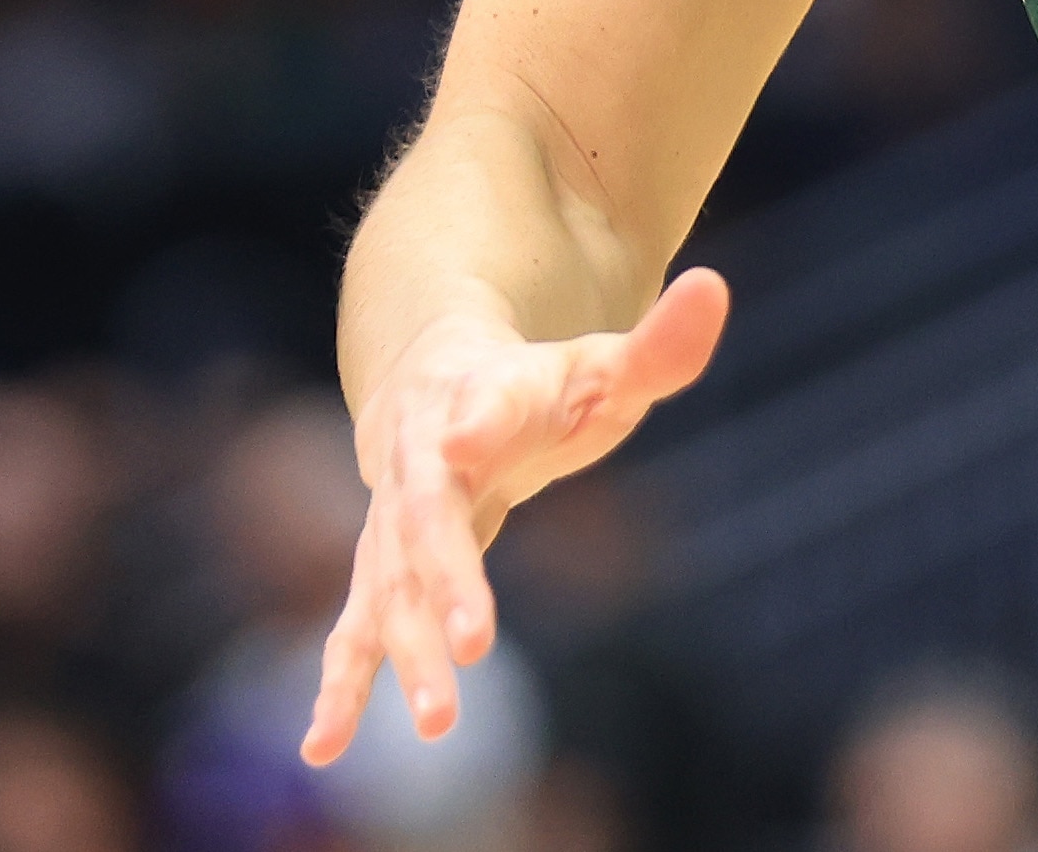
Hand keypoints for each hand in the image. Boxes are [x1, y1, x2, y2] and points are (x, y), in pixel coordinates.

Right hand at [300, 266, 729, 764]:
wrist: (436, 379)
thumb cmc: (538, 384)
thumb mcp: (605, 363)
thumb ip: (660, 344)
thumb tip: (714, 289)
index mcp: (480, 393)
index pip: (485, 406)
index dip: (481, 419)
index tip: (472, 435)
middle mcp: (422, 462)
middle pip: (429, 520)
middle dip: (449, 578)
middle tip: (476, 643)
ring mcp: (392, 522)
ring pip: (391, 588)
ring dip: (407, 653)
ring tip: (437, 722)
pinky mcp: (382, 572)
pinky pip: (358, 627)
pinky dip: (342, 684)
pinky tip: (324, 748)